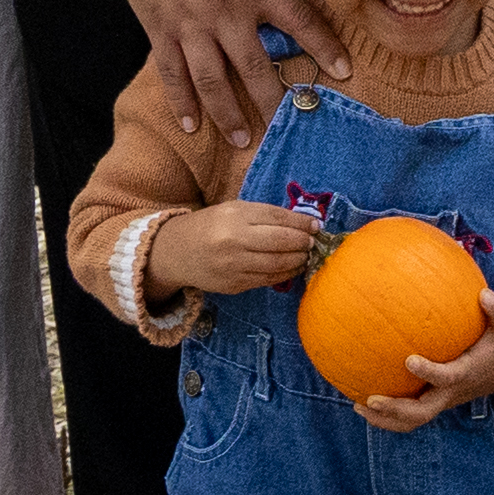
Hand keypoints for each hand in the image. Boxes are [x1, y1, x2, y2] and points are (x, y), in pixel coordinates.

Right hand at [115, 0, 332, 156]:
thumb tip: (266, 1)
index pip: (300, 22)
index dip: (324, 47)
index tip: (344, 72)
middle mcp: (226, 12)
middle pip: (256, 67)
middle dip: (273, 101)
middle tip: (287, 128)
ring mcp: (190, 24)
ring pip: (213, 81)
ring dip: (229, 114)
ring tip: (243, 141)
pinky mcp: (158, 27)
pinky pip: (173, 73)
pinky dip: (182, 101)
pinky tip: (191, 125)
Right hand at [145, 197, 323, 297]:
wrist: (177, 252)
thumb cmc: (211, 226)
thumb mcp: (234, 210)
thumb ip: (265, 215)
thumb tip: (303, 223)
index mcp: (235, 216)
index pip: (278, 218)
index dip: (302, 224)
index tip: (316, 226)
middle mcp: (234, 240)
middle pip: (281, 242)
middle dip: (303, 243)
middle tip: (312, 243)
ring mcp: (234, 265)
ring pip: (277, 265)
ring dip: (298, 261)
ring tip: (305, 256)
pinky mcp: (234, 284)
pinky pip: (267, 280)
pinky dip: (284, 274)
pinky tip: (292, 268)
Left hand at [357, 307, 493, 430]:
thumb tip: (484, 293)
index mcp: (466, 374)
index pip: (446, 377)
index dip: (429, 372)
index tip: (408, 359)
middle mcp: (451, 392)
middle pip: (422, 412)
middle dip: (396, 410)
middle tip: (371, 399)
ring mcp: (441, 400)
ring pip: (412, 420)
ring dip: (385, 419)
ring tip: (357, 406)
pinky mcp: (434, 401)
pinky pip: (409, 415)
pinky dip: (386, 414)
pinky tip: (362, 398)